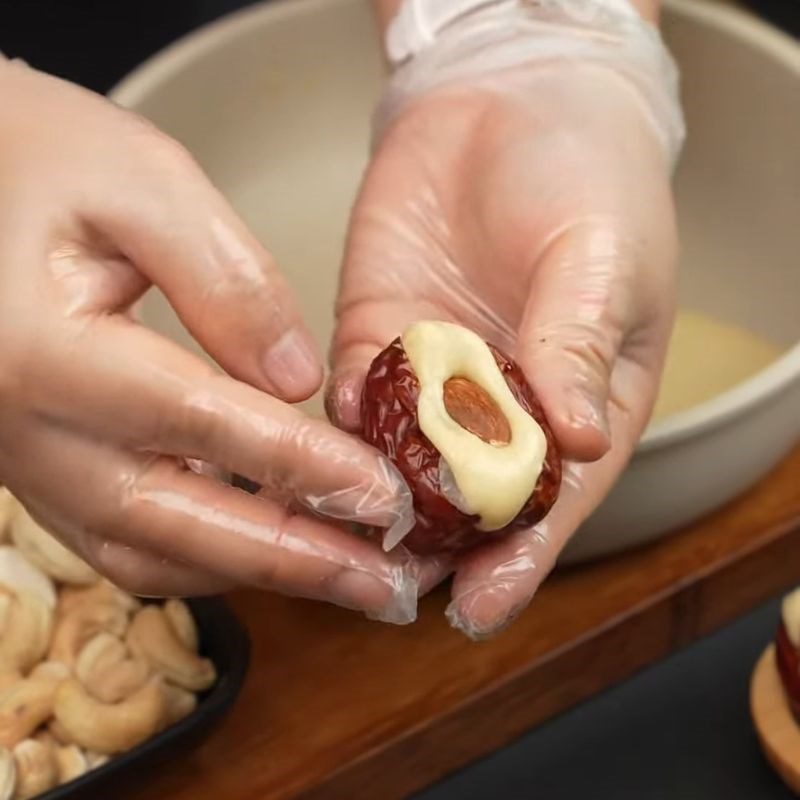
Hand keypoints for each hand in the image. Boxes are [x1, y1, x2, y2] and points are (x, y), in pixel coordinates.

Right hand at [0, 60, 418, 623]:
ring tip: (344, 576)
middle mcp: (21, 430)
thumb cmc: (30, 157)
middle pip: (176, 522)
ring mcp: (20, 462)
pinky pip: (120, 541)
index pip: (201, 424)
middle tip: (384, 586)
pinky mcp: (34, 466)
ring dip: (253, 572)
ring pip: (146, 553)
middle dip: (293, 560)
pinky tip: (269, 544)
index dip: (302, 466)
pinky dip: (203, 554)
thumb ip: (227, 283)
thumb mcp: (138, 182)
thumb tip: (299, 382)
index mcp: (43, 350)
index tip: (383, 494)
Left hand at [328, 0, 684, 636]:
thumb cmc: (589, 181)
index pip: (549, 499)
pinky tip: (324, 435)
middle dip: (429, 546)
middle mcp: (501, 405)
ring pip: (400, 458)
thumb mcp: (602, 262)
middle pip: (464, 498)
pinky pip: (354, 392)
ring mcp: (434, 374)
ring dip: (371, 497)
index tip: (480, 606)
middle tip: (387, 586)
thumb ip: (580, 346)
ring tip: (340, 536)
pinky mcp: (378, 335)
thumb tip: (578, 437)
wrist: (511, 103)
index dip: (518, 557)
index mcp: (575, 404)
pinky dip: (340, 418)